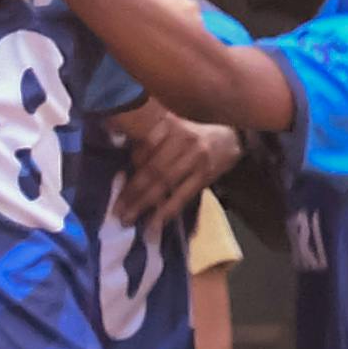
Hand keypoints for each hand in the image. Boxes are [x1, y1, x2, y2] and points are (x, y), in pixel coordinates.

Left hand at [115, 113, 244, 222]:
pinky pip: (183, 196)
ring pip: (165, 183)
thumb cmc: (191, 133)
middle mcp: (184, 140)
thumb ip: (148, 138)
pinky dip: (167, 210)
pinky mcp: (205, 176)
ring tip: (128, 219)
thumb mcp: (170, 126)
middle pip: (153, 168)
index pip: (145, 146)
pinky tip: (154, 223)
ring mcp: (196, 159)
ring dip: (145, 203)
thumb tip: (117, 145)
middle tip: (116, 209)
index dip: (131, 163)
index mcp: (171, 125)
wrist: (230, 137)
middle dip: (132, 191)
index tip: (116, 180)